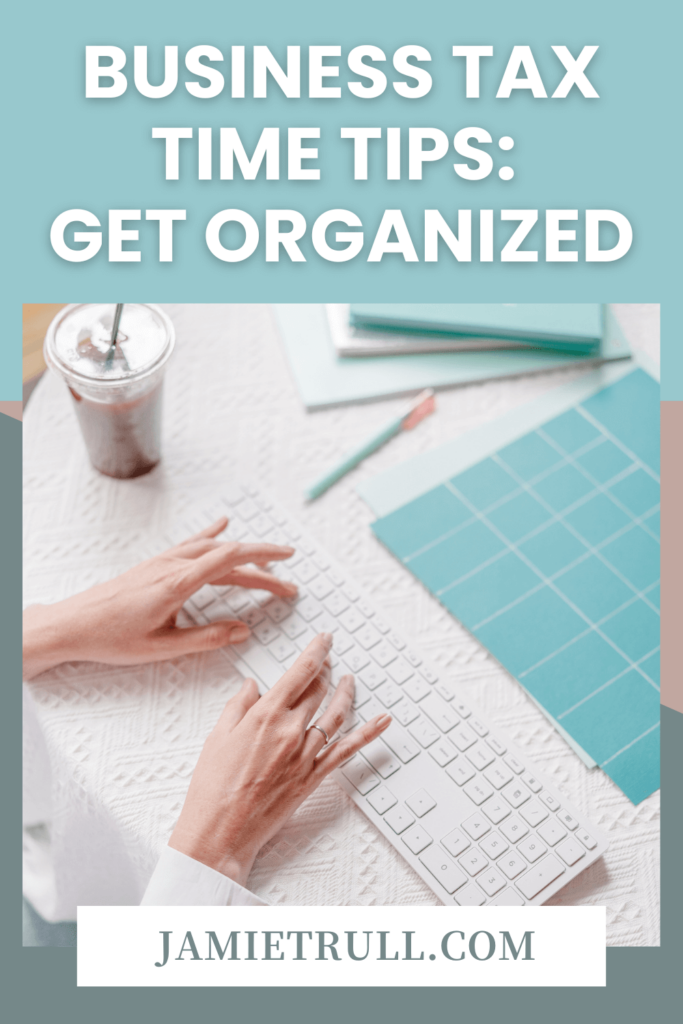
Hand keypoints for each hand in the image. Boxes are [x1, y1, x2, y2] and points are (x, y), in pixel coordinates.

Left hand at [22, 517, 297, 678]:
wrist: (73, 623)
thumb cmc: (111, 638)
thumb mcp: (162, 647)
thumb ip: (206, 638)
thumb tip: (243, 631)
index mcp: (177, 584)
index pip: (230, 561)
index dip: (264, 564)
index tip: (287, 571)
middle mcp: (173, 566)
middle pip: (228, 555)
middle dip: (263, 565)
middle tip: (289, 580)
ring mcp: (163, 561)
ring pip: (213, 548)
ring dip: (243, 552)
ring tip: (268, 559)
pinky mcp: (156, 564)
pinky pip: (191, 543)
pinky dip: (211, 533)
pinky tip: (223, 524)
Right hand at [169, 632, 390, 886]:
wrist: (220, 832)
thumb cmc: (212, 787)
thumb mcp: (217, 736)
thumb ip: (238, 705)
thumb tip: (252, 685)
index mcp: (265, 715)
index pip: (300, 672)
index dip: (317, 651)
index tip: (325, 638)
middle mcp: (290, 731)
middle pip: (318, 690)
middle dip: (326, 669)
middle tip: (328, 659)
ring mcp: (305, 755)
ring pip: (336, 714)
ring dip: (346, 692)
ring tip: (349, 679)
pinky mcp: (313, 777)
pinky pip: (347, 750)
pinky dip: (368, 733)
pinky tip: (383, 720)